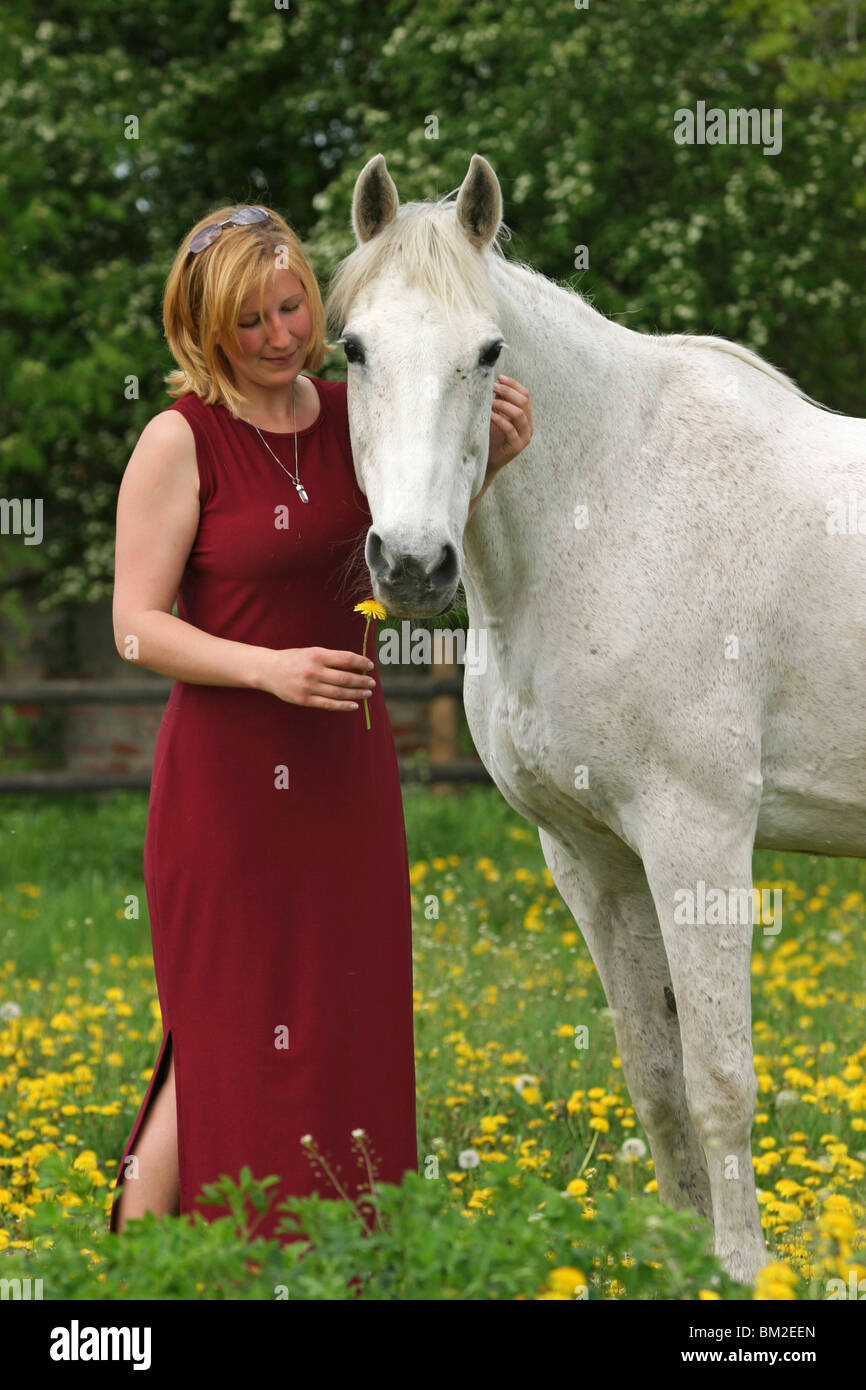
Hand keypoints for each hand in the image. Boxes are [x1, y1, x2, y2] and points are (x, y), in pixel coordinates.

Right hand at [260, 646, 375, 710]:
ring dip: (357, 693)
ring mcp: (309, 686)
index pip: (346, 658)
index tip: (370, 666)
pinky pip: (328, 704)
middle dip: (362, 680)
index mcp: (317, 655)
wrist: (268, 670)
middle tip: (372, 683)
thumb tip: (355, 665)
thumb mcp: (311, 652)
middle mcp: (314, 670)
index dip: (361, 662)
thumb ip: (330, 658)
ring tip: (367, 693)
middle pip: (345, 677)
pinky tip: (354, 705)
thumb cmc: (293, 659)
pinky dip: (343, 705)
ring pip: (339, 692)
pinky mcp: (304, 700)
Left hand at [487, 375, 532, 474]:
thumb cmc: (490, 436)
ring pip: (519, 413)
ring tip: (491, 400)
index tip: (499, 378)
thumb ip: (498, 402)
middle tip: (493, 386)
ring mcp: (524, 437)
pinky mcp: (516, 446)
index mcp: (526, 416)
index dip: (513, 385)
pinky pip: (510, 429)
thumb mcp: (495, 415)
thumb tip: (493, 382)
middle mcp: (528, 425)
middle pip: (524, 401)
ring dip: (504, 403)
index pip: (525, 395)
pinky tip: (490, 414)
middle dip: (508, 391)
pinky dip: (499, 419)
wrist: (486, 460)